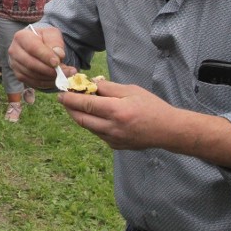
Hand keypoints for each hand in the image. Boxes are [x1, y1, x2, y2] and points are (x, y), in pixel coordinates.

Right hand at [8, 26, 75, 88]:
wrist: (37, 44)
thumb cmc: (44, 38)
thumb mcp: (52, 34)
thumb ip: (55, 42)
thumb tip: (59, 55)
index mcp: (21, 37)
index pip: (32, 48)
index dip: (45, 56)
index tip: (57, 62)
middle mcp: (14, 51)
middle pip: (31, 64)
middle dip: (50, 70)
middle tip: (66, 72)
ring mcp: (15, 65)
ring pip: (32, 75)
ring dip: (50, 77)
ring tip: (65, 75)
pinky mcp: (19, 75)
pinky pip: (33, 82)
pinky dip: (46, 83)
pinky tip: (57, 79)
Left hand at [58, 80, 230, 172]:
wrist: (168, 130)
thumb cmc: (152, 106)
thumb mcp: (130, 90)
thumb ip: (108, 88)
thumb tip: (89, 84)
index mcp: (116, 111)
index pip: (85, 104)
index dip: (70, 99)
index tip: (61, 93)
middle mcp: (111, 127)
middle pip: (81, 119)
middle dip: (69, 108)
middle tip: (64, 99)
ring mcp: (113, 139)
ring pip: (87, 127)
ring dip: (79, 116)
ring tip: (77, 106)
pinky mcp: (115, 146)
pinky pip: (97, 133)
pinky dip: (91, 123)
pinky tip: (94, 115)